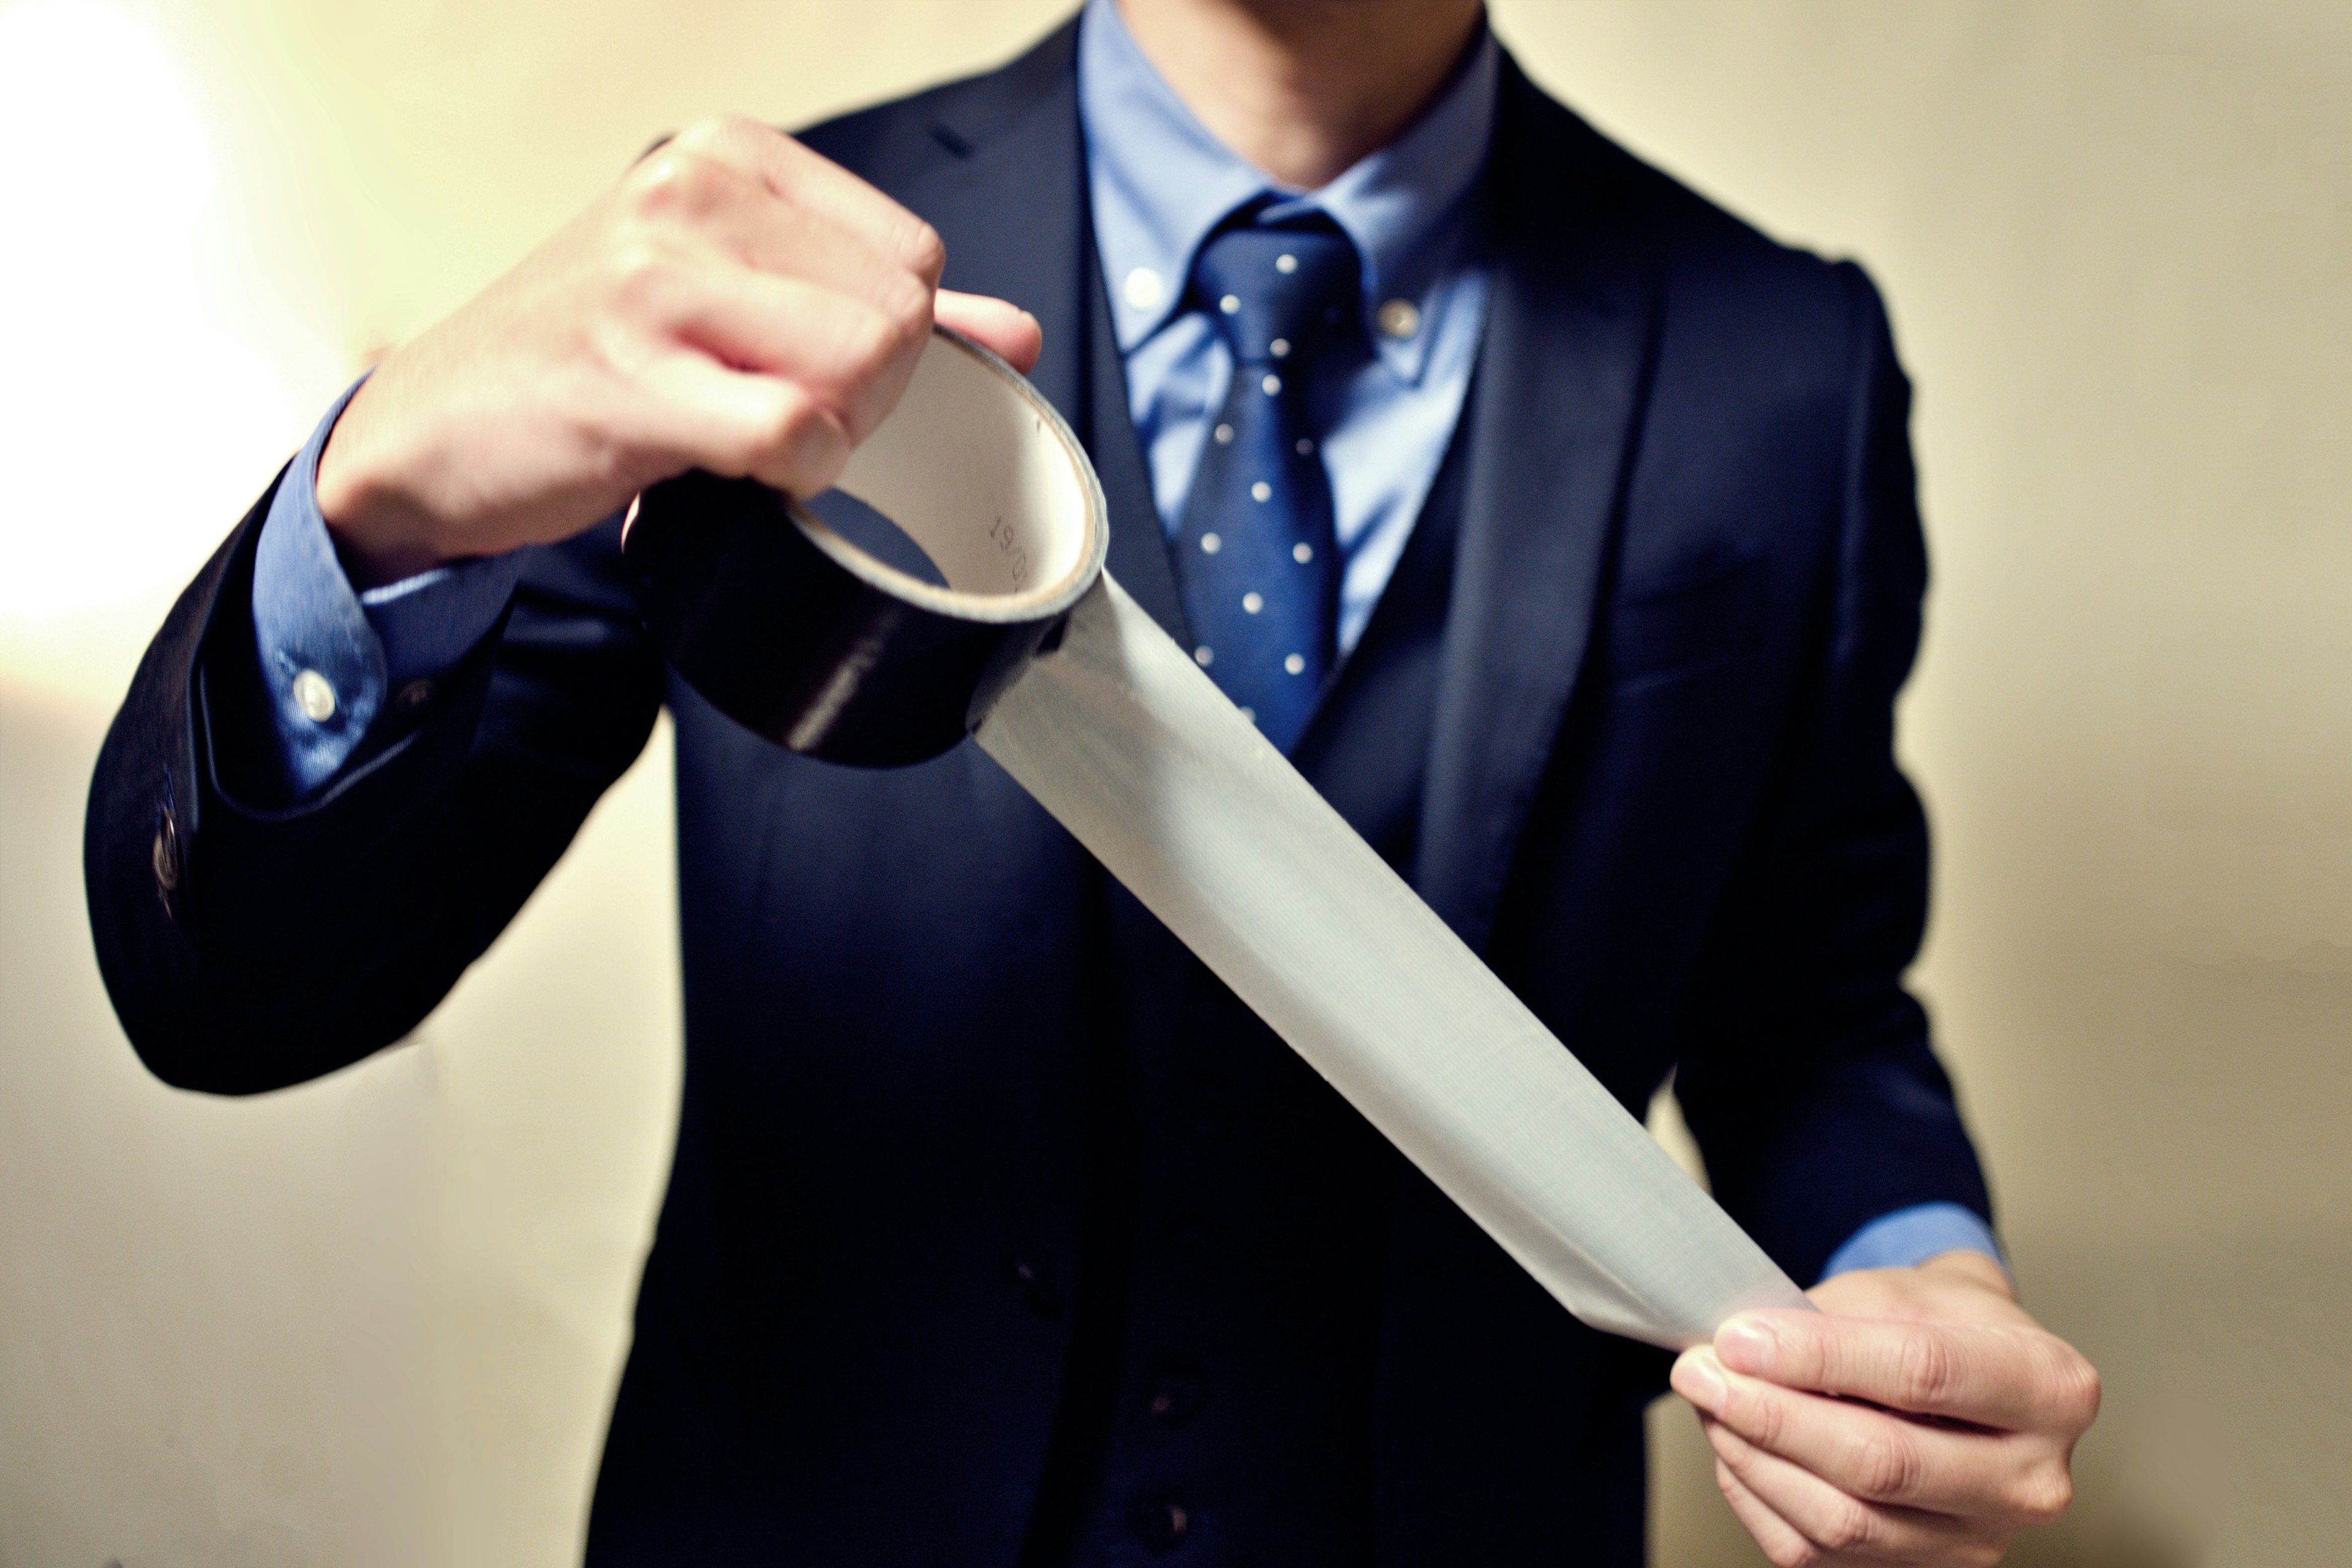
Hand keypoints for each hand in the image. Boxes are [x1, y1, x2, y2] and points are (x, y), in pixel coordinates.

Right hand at [314, 115, 1041, 585]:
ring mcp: (650, 276)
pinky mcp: (625, 373)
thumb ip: (872, 308)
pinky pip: (793, 429)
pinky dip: (794, 471)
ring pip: (862, 365)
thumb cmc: (587, 363)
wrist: (432, 434)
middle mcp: (687, 193)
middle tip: (783, 418)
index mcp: (725, 158)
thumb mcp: (729, 299)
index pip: (912, 257)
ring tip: (749, 438)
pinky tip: (736, 469)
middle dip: (871, 395)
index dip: (898, 344)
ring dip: (832, 435)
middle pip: (900, 315)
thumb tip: (1018, 336)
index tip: (817, 375)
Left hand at [1669, 1251, 2099, 1566]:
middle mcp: (2032, 1480)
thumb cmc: (1938, 1323)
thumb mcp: (1901, 1291)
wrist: (1968, 1370)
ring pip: (1844, 1519)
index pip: (1923, 1374)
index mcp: (2050, 1388)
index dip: (1818, 1356)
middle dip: (1772, 1414)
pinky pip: (1819, 1554)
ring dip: (1754, 1458)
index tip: (1738, 1338)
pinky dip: (1758, 1497)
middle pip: (1882, 1462)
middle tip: (1702, 1370)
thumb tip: (1738, 1350)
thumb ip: (1829, 1320)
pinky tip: (1733, 1447)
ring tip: (1708, 1402)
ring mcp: (1981, 1540)